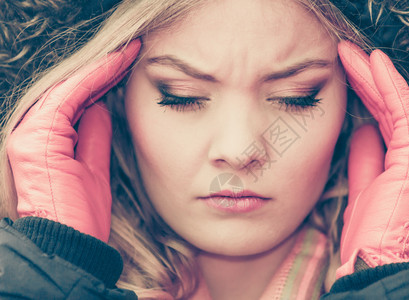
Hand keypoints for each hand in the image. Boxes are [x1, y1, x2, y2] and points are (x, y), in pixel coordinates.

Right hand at [7, 39, 140, 241]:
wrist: (72, 244)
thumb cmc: (82, 216)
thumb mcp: (94, 168)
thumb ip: (94, 138)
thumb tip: (100, 110)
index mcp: (46, 143)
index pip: (75, 103)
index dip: (101, 83)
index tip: (127, 67)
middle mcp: (33, 134)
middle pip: (71, 92)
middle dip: (103, 71)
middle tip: (131, 54)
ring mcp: (31, 134)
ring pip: (69, 89)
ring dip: (101, 68)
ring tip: (128, 53)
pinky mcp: (37, 138)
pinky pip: (68, 97)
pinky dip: (93, 78)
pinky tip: (116, 64)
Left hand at [336, 41, 408, 277]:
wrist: (376, 261)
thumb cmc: (369, 233)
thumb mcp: (362, 186)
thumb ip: (365, 159)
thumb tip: (363, 131)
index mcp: (406, 165)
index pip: (385, 121)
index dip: (367, 95)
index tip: (347, 74)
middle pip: (390, 110)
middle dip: (367, 80)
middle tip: (346, 55)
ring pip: (397, 106)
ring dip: (374, 77)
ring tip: (353, 54)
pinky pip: (403, 112)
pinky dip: (389, 86)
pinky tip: (375, 64)